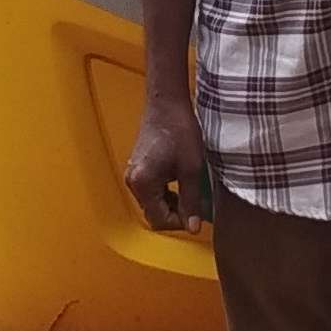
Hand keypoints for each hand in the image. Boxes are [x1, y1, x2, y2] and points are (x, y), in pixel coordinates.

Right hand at [125, 92, 210, 234]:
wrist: (167, 103)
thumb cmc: (179, 130)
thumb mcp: (192, 169)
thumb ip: (192, 201)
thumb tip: (193, 227)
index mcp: (143, 184)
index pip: (159, 220)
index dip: (180, 222)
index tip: (197, 216)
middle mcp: (133, 181)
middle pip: (154, 213)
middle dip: (176, 213)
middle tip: (197, 203)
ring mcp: (134, 174)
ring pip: (153, 203)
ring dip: (172, 203)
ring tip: (191, 190)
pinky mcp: (139, 167)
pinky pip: (151, 190)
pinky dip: (166, 193)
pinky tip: (181, 181)